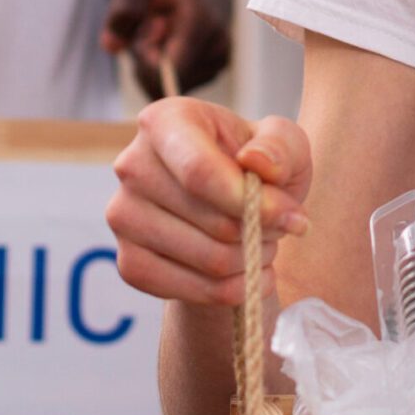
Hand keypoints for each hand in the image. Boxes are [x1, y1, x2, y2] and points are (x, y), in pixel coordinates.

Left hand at [102, 0, 234, 98]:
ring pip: (169, 86)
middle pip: (168, 80)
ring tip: (155, 27)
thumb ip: (123, 1)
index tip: (146, 29)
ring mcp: (219, 57)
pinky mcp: (214, 68)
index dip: (147, 60)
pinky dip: (160, 70)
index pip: (174, 68)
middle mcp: (218, 41)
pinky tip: (163, 41)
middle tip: (146, 24)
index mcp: (202, 17)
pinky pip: (176, 87)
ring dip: (150, 64)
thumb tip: (112, 44)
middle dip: (145, 59)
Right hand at [105, 96, 309, 306]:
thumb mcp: (284, 145)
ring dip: (252, 261)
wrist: (227, 210)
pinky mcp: (129, 263)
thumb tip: (258, 163)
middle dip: (261, 232)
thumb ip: (281, 147)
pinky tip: (245, 272)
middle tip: (279, 226)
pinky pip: (192, 292)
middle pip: (212, 221)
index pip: (200, 173)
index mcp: (165, 122)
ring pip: (208, 261)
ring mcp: (123, 217)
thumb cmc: (255, 168)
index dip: (250, 203)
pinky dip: (233, 290)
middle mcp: (132, 166)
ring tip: (262, 244)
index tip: (291, 216)